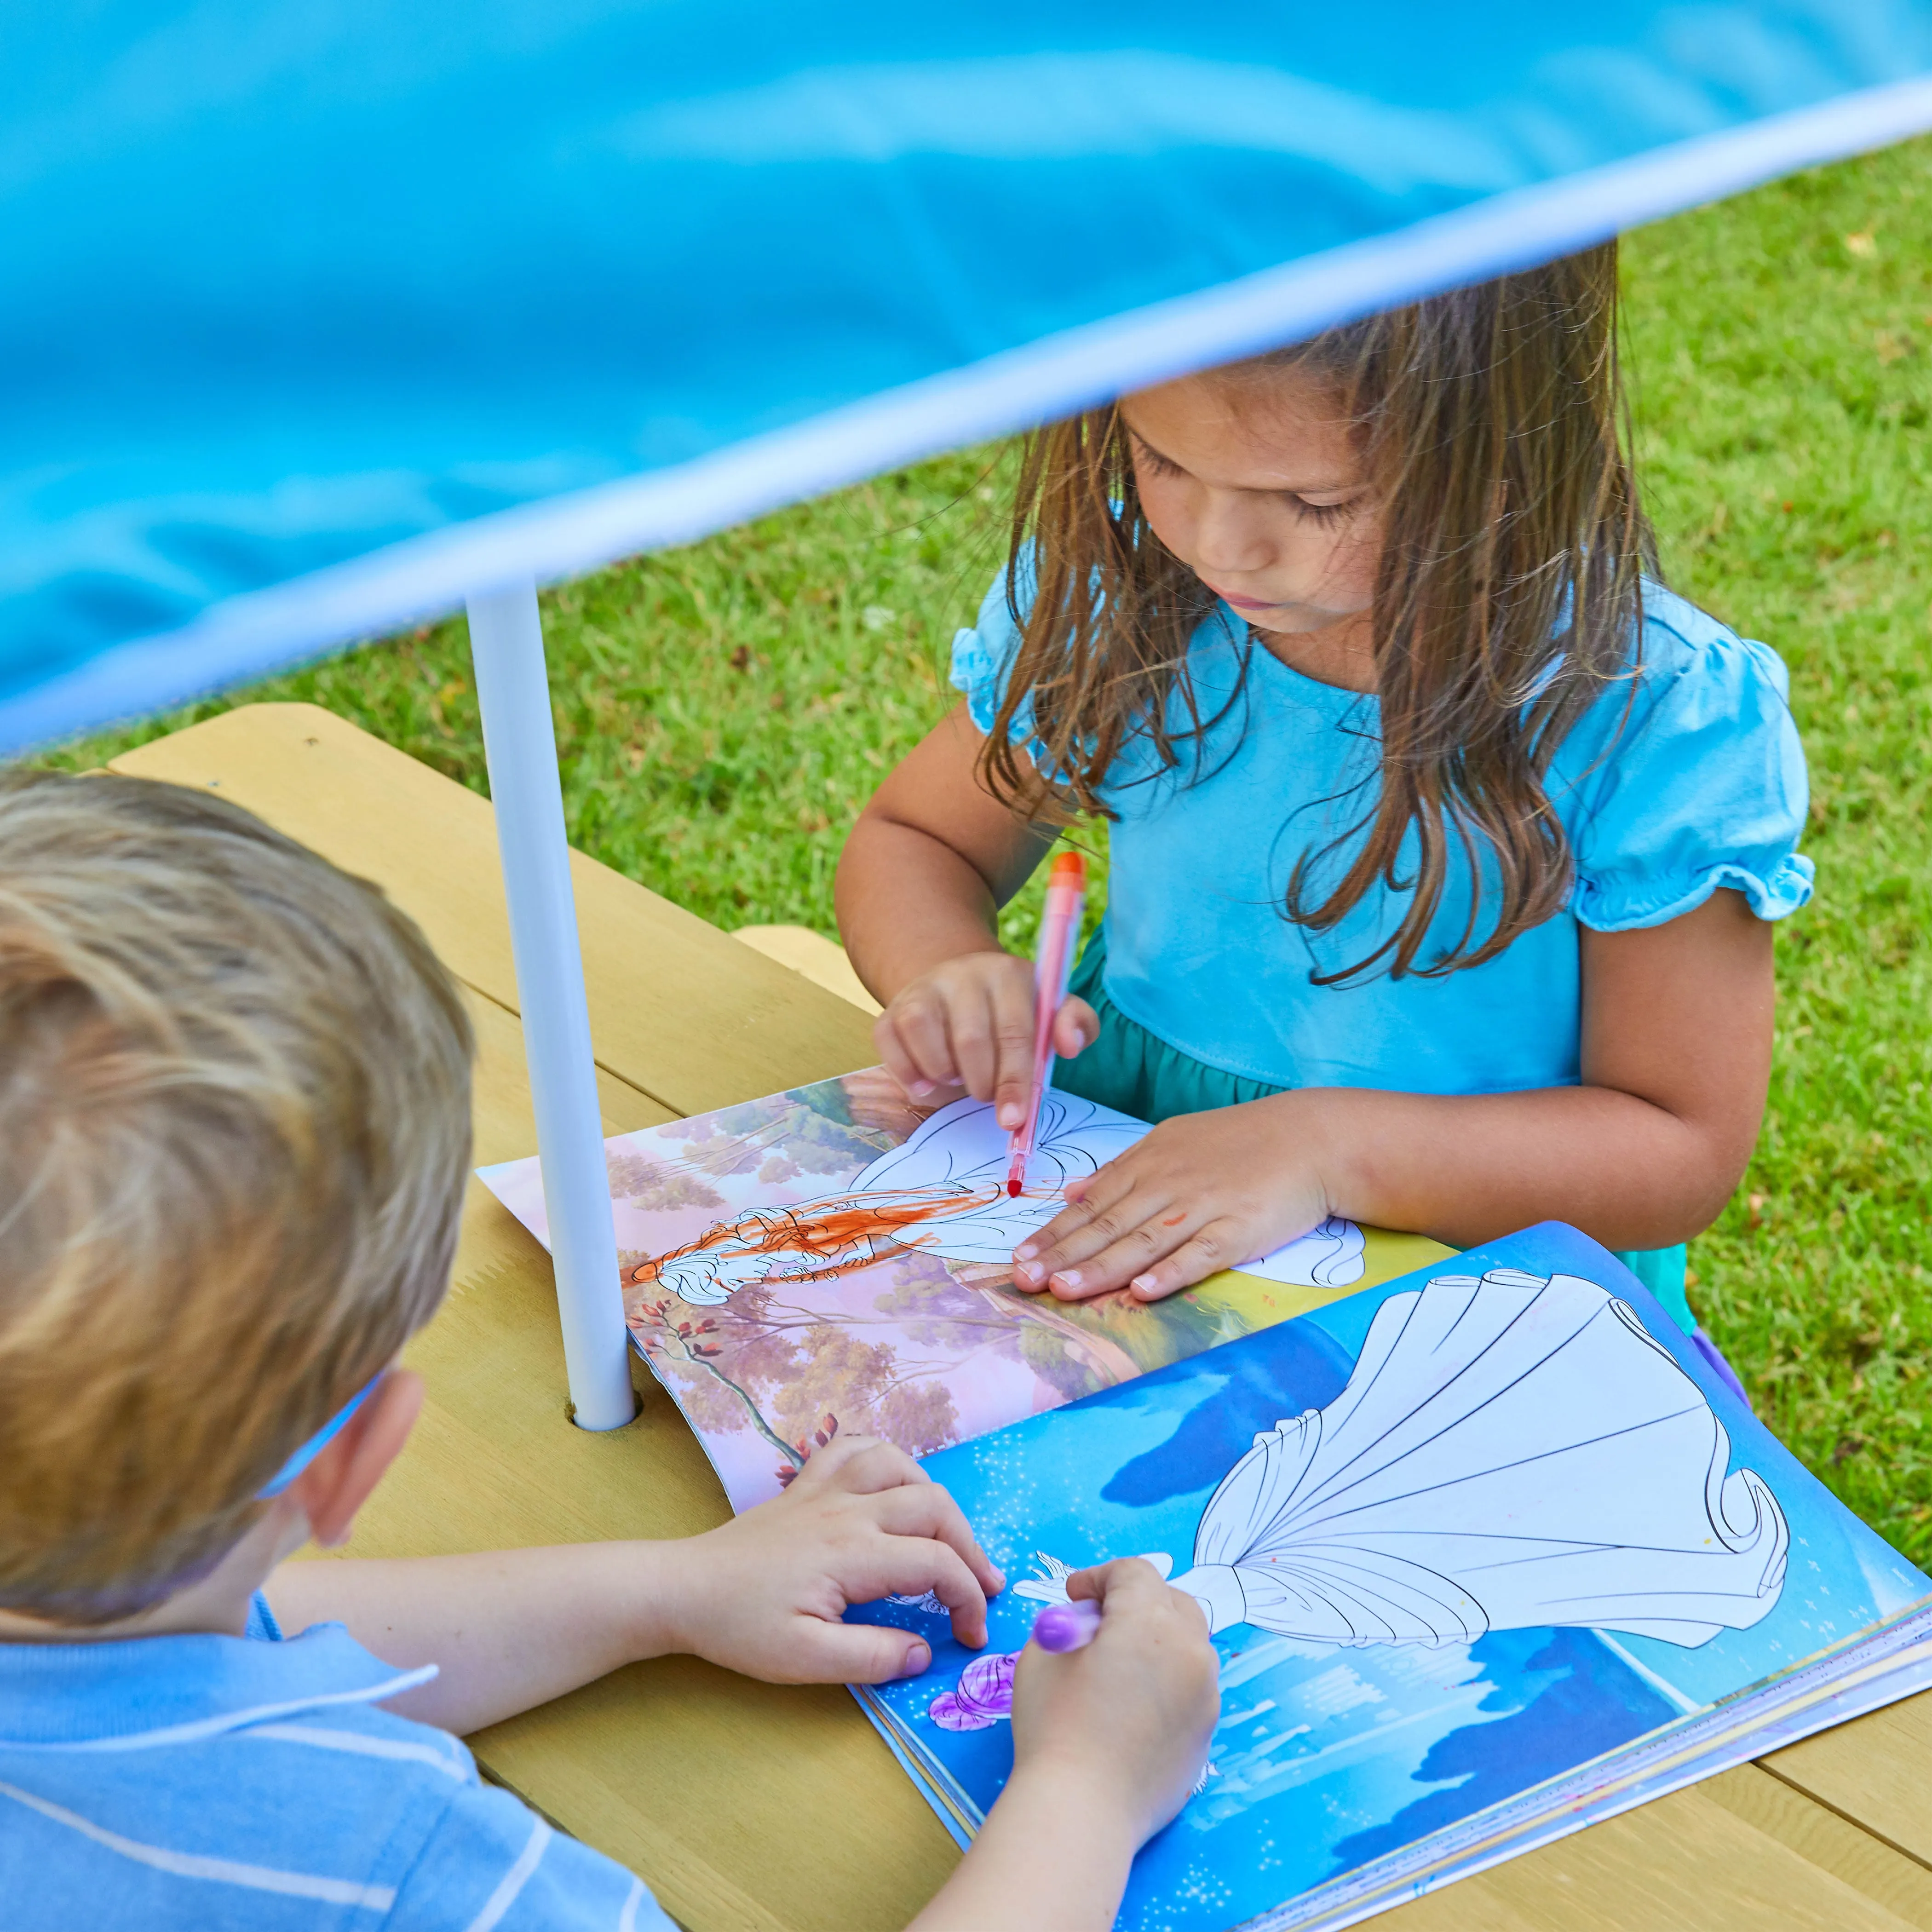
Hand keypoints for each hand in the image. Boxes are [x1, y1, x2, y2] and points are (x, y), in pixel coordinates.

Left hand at [657, 1435, 1004, 1684]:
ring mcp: (826, 1489)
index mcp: (852, 1554)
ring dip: (936, 1498)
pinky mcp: (807, 1484)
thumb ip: (871, 1657)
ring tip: (946, 1536)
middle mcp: (847, 1509)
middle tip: (981, 1587)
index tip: (970, 1634)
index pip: (936, 1564)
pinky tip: (897, 1484)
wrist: (683, 1589)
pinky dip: (890, 1459)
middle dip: (970, 1547)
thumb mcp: (804, 1660)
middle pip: (934, 1506)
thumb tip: (925, 1652)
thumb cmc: (741, 1627)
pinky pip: (858, 1447)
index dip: (967, 1597)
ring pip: (902, 1466)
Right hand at [873, 948, 1094, 1128]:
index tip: (1014, 1120)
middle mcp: (962, 974)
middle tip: (985, 1095)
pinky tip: (928, 1082)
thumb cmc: (1012, 1011)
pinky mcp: (891, 1009)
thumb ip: (1075, 1024)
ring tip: (958, 1077)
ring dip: (944, 1074)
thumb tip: (1068, 1044)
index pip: (1014, 1032)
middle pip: (970, 1041)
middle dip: (981, 1084)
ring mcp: (922, 990)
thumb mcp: (1051, 1011)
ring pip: (925, 1038)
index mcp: (1009, 974)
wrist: (958, 988)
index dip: (1015, 1081)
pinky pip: (890, 1045)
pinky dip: (908, 1074)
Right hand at [1008, 1559, 1219, 1847]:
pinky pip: (1191, 1688)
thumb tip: (1091, 1627)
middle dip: (1137, 1600)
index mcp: (1149, 1621)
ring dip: (1158, 1639)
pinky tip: (1135, 1707)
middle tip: (1101, 1622)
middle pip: (1173, 1601)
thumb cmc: (1054, 1726)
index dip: (1099, 1576)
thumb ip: (1071, 1624)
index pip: (1134, 1573)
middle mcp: (1190, 1651)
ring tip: (1121, 1664)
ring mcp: (1206, 1696)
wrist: (1082, 1811)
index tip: (1074, 1596)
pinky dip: (1168, 1681)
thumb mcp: (1043, 1653)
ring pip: (1189, 1645)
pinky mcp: (1207, 1734)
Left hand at [1012, 1093, 1332, 1299]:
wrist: (1311, 1138)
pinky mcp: (1239, 1229)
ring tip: (1063, 1290)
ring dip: (1100, 1267)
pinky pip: (1198, 1254)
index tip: (1018, 1257)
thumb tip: (1074, 1192)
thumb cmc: (1241, 1142)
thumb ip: (1122, 1169)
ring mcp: (1203, 1207)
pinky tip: (1143, 1292)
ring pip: (1142, 1241)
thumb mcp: (1173, 1141)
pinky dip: (1169, 1273)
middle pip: (1107, 1225)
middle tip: (1022, 1281)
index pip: (1091, 1204)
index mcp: (1149, 1162)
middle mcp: (1168, 1183)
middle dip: (1061, 1255)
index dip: (1053, 1233)